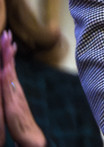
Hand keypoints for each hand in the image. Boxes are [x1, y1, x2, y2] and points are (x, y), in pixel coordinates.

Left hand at [0, 30, 45, 146]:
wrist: (31, 136)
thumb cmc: (20, 122)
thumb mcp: (11, 104)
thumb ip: (9, 92)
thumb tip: (7, 79)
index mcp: (12, 87)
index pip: (8, 66)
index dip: (6, 53)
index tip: (7, 39)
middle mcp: (14, 87)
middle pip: (9, 64)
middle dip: (7, 49)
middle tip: (7, 33)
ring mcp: (14, 93)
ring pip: (9, 71)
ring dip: (7, 57)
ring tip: (7, 43)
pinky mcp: (13, 101)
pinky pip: (9, 85)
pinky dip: (7, 74)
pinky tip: (6, 67)